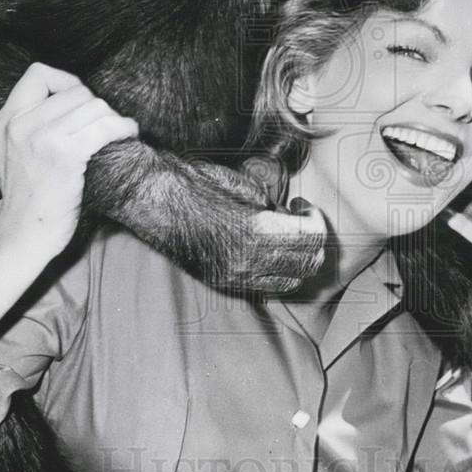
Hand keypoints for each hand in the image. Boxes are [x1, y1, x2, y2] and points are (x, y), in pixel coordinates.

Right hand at [0, 63, 138, 256]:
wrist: (24, 236)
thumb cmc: (31, 198)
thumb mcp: (15, 153)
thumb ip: (32, 124)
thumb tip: (76, 101)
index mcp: (6, 120)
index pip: (38, 74)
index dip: (68, 81)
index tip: (84, 104)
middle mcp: (20, 124)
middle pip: (76, 90)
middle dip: (99, 106)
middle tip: (108, 126)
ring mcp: (41, 138)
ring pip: (94, 105)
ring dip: (115, 118)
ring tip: (121, 132)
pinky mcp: (64, 156)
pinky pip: (104, 126)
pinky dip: (123, 128)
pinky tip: (128, 136)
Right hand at [203, 159, 326, 292]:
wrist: (155, 201)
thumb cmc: (195, 183)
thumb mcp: (243, 186)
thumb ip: (271, 207)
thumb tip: (286, 217)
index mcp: (256, 233)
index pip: (312, 237)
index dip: (316, 219)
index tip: (304, 205)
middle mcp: (248, 262)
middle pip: (308, 264)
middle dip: (313, 241)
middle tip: (301, 221)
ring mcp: (235, 278)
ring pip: (292, 282)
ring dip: (298, 261)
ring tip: (286, 239)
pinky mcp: (224, 284)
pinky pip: (267, 288)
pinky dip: (278, 273)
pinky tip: (268, 253)